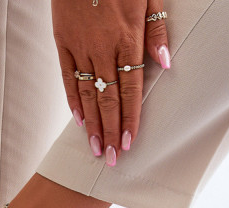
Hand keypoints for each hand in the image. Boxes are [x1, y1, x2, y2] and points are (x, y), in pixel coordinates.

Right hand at [51, 0, 170, 164]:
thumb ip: (157, 28)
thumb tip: (165, 63)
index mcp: (127, 38)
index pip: (130, 88)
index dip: (129, 118)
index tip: (129, 142)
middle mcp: (103, 47)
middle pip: (108, 98)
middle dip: (110, 131)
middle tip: (111, 159)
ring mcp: (80, 46)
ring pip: (87, 93)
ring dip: (92, 124)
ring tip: (96, 149)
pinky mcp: (62, 41)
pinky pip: (67, 77)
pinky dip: (73, 101)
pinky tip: (79, 121)